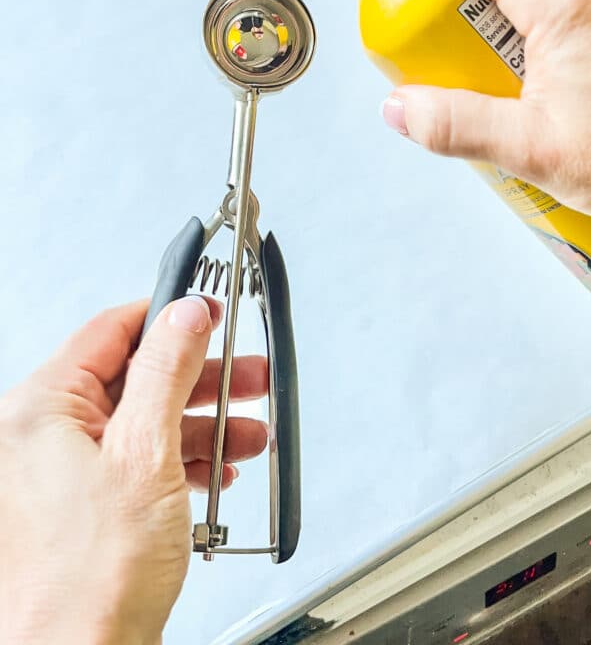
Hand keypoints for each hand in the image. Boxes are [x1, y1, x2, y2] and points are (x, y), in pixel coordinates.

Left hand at [0, 296, 267, 644]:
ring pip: (142, 424)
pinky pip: (136, 463)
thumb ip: (167, 372)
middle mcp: (41, 437)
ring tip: (248, 433)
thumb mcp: (145, 453)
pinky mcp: (83, 507)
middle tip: (246, 375)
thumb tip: (184, 314)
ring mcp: (60, 474)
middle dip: (200, 381)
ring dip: (201, 426)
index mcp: (39, 410)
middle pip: (134, 379)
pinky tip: (218, 472)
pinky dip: (181, 463)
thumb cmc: (89, 580)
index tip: (208, 313)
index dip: (168, 316)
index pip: (110, 332)